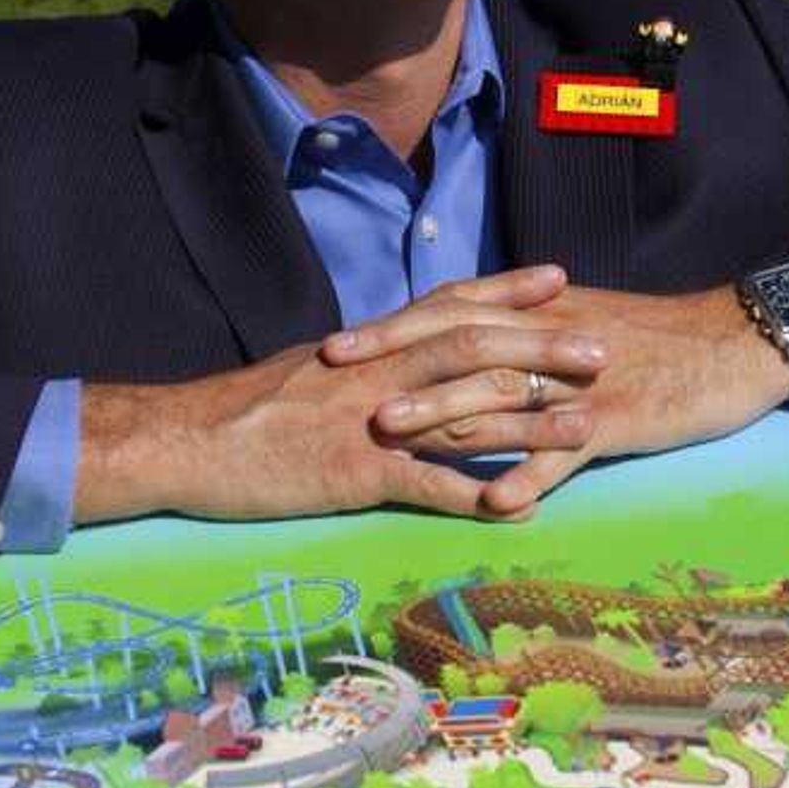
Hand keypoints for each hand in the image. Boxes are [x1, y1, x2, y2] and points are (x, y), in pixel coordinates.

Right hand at [76, 265, 612, 525]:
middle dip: (542, 348)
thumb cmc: (244, 412)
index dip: (507, 292)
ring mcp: (367, 422)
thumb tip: (400, 363)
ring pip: (463, 412)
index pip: (448, 305)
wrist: (184, 441)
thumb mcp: (309, 374)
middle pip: (473, 348)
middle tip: (604, 349)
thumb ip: (362, 366)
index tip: (561, 279)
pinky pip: (425, 486)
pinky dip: (475, 496)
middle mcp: (377, 372)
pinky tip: (520, 508)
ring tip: (587, 427)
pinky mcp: (352, 474)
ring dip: (530, 420)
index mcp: (368, 347)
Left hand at [323, 279, 788, 517]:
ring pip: (502, 395)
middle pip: (460, 347)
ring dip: (442, 413)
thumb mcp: (586, 321)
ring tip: (389, 434)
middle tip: (336, 384)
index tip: (337, 346)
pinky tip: (495, 501)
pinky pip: (567, 451)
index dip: (393, 328)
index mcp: (540, 313)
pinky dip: (531, 474)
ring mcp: (582, 383)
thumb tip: (469, 349)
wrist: (735, 342)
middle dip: (395, 364)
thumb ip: (528, 332)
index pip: (453, 313)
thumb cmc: (659, 337)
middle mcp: (552, 340)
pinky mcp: (617, 421)